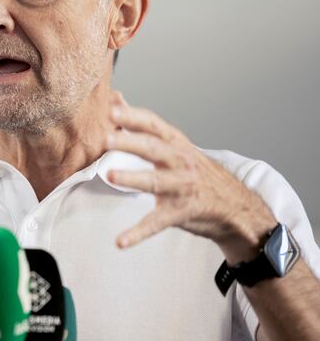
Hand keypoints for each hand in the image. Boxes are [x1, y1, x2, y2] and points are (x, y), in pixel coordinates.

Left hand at [104, 91, 275, 263]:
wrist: (234, 206)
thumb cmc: (195, 171)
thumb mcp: (174, 144)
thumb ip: (142, 124)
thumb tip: (117, 98)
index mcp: (176, 143)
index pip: (153, 125)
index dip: (133, 117)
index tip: (111, 109)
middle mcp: (180, 162)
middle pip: (153, 149)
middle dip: (129, 142)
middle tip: (105, 138)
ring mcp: (182, 187)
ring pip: (155, 182)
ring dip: (133, 178)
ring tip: (110, 176)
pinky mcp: (181, 212)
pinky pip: (157, 223)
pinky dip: (138, 233)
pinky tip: (121, 241)